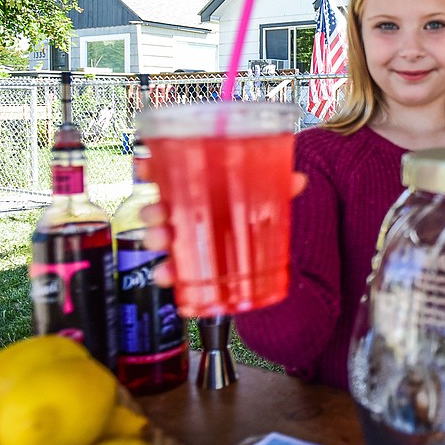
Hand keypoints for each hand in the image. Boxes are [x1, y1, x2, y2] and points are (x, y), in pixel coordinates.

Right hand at [141, 172, 308, 286]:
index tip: (145, 167)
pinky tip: (168, 277)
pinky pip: (171, 269)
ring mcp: (186, 240)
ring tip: (164, 241)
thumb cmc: (254, 213)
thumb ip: (280, 186)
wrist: (264, 250)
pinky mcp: (190, 265)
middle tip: (159, 214)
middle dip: (153, 211)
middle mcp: (186, 213)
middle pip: (159, 208)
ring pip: (160, 237)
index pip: (169, 175)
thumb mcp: (267, 196)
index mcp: (199, 190)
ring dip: (156, 239)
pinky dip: (167, 274)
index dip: (152, 169)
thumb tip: (298, 180)